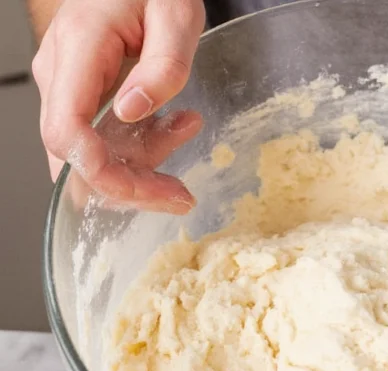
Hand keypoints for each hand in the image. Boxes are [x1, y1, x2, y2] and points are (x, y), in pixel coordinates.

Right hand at [32, 0, 205, 212]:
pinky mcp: (82, 94)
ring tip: (187, 130)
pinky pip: (102, 139)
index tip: (147, 190)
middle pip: (75, 154)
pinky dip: (139, 148)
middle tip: (181, 195)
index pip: (66, 129)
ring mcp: (68, 85)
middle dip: (129, 185)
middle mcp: (61, 72)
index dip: (99, 172)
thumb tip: (131, 111)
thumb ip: (163, 65)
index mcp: (79, 48)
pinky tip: (175, 127)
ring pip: (91, 153)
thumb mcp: (177, 15)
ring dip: (140, 166)